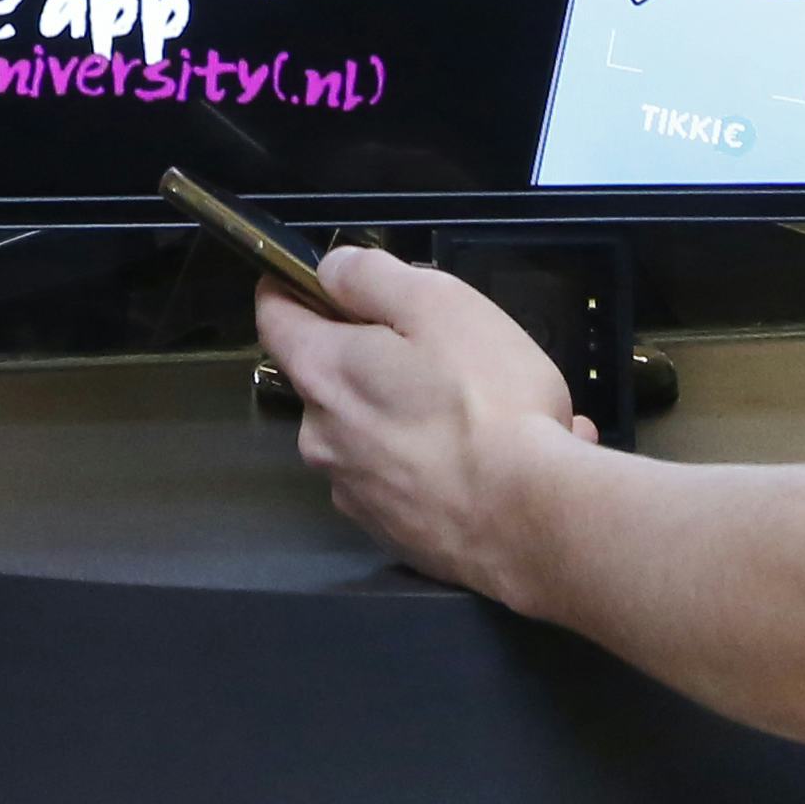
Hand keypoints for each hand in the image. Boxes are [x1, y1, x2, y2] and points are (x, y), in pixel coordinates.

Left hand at [253, 246, 599, 601]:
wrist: (530, 521)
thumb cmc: (486, 399)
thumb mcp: (437, 303)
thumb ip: (372, 278)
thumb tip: (330, 270)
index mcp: (324, 373)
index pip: (275, 317)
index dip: (291, 288)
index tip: (313, 278)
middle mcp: (322, 437)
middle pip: (331, 378)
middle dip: (375, 361)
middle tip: (442, 353)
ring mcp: (354, 492)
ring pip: (375, 433)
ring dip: (420, 417)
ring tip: (492, 415)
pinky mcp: (391, 534)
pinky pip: (408, 481)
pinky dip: (442, 465)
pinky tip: (498, 461)